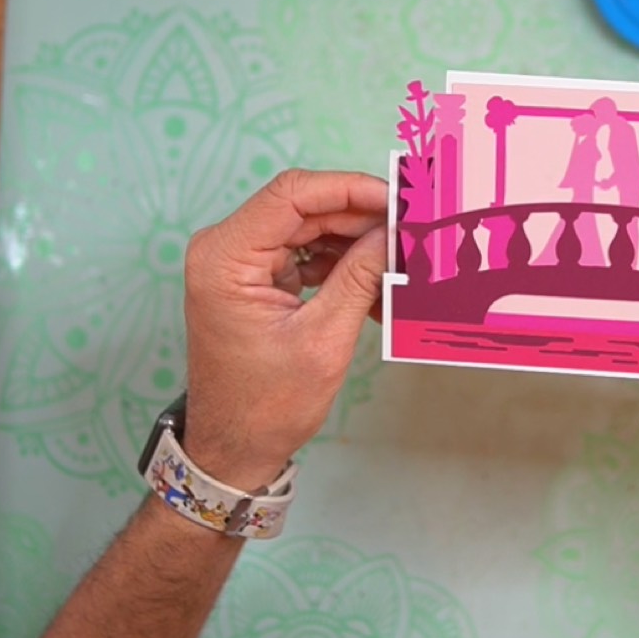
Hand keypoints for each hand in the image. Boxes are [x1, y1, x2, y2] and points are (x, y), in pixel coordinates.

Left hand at [181, 169, 388, 489]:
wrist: (234, 447)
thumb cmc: (265, 406)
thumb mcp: (323, 340)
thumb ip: (360, 276)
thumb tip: (397, 232)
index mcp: (225, 258)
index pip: (292, 194)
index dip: (350, 190)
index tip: (398, 202)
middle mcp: (225, 250)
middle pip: (304, 208)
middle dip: (361, 218)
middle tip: (413, 231)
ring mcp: (240, 263)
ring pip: (310, 228)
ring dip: (357, 243)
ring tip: (402, 262)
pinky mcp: (256, 278)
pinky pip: (306, 253)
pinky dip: (343, 264)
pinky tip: (379, 282)